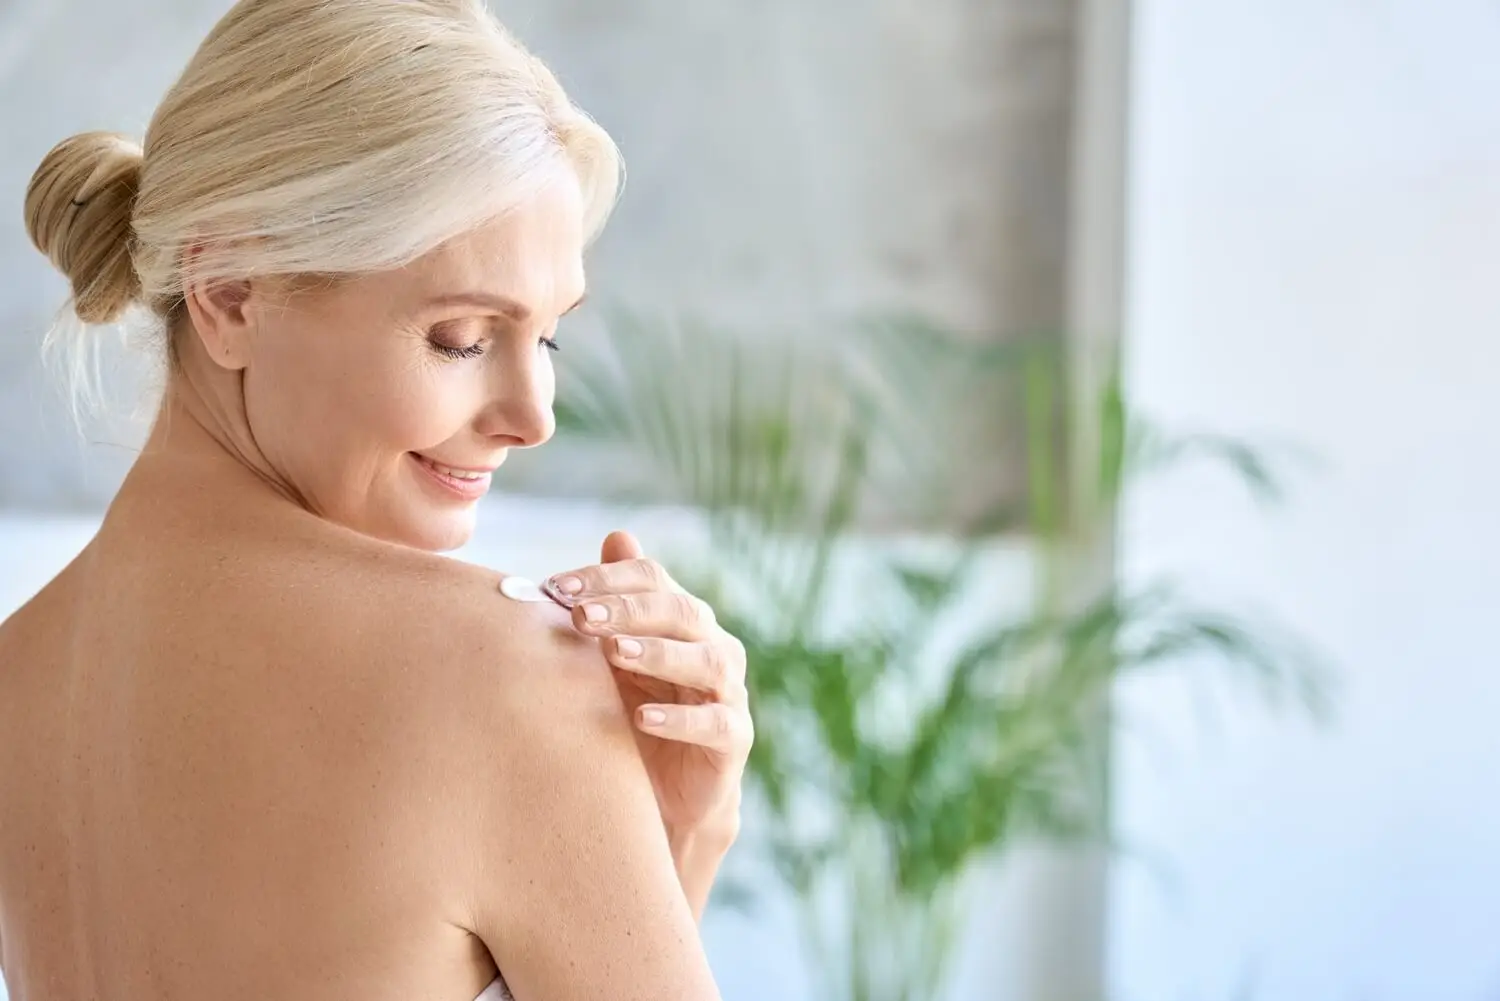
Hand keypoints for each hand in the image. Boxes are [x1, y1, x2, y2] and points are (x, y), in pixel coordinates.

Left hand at [546, 531, 750, 844]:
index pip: (652, 578)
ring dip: (658, 653)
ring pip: (705, 661)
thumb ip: (615, 603)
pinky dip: (680, 719)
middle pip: (680, 611)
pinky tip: (642, 718)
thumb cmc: (632, 714)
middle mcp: (713, 645)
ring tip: (614, 654)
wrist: (661, 796)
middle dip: (627, 610)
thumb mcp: (615, 658)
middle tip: (580, 617)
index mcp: (682, 619)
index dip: (606, 578)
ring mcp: (728, 692)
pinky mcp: (734, 739)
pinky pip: (715, 723)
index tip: (555, 588)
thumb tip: (618, 535)